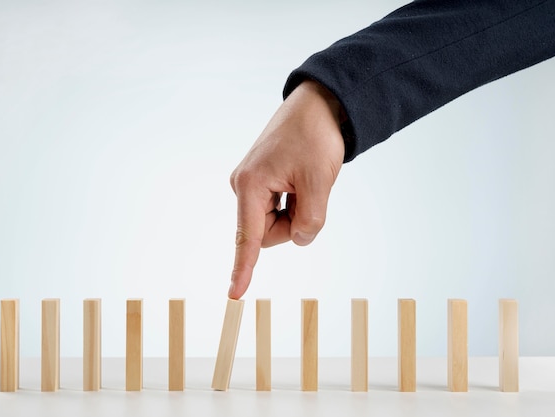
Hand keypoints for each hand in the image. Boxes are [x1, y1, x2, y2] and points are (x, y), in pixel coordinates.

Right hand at [228, 80, 344, 298]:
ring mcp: (251, 184)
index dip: (243, 269)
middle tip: (311, 191)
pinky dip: (293, 203)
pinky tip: (300, 180)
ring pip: (275, 222)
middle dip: (293, 224)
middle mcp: (244, 186)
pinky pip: (277, 209)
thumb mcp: (320, 181)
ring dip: (296, 211)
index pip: (248, 237)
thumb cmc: (315, 137)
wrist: (317, 107)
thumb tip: (300, 238)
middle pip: (268, 233)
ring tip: (306, 180)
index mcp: (251, 185)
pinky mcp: (260, 182)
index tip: (234, 295)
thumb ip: (311, 220)